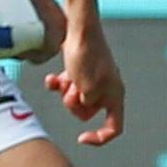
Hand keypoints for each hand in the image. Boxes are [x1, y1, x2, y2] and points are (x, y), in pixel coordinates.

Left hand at [47, 25, 124, 145]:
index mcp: (114, 96)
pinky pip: (67, 86)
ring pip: (74, 100)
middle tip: (70, 90)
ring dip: (65, 93)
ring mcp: (92, 79)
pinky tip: (52, 78)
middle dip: (74, 105)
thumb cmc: (87, 56)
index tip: (81, 137)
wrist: (80, 28)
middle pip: (87, 113)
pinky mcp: (79, 70)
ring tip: (64, 79)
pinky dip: (58, 84)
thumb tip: (81, 102)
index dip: (99, 138)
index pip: (114, 127)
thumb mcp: (87, 88)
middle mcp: (106, 89)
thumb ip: (85, 104)